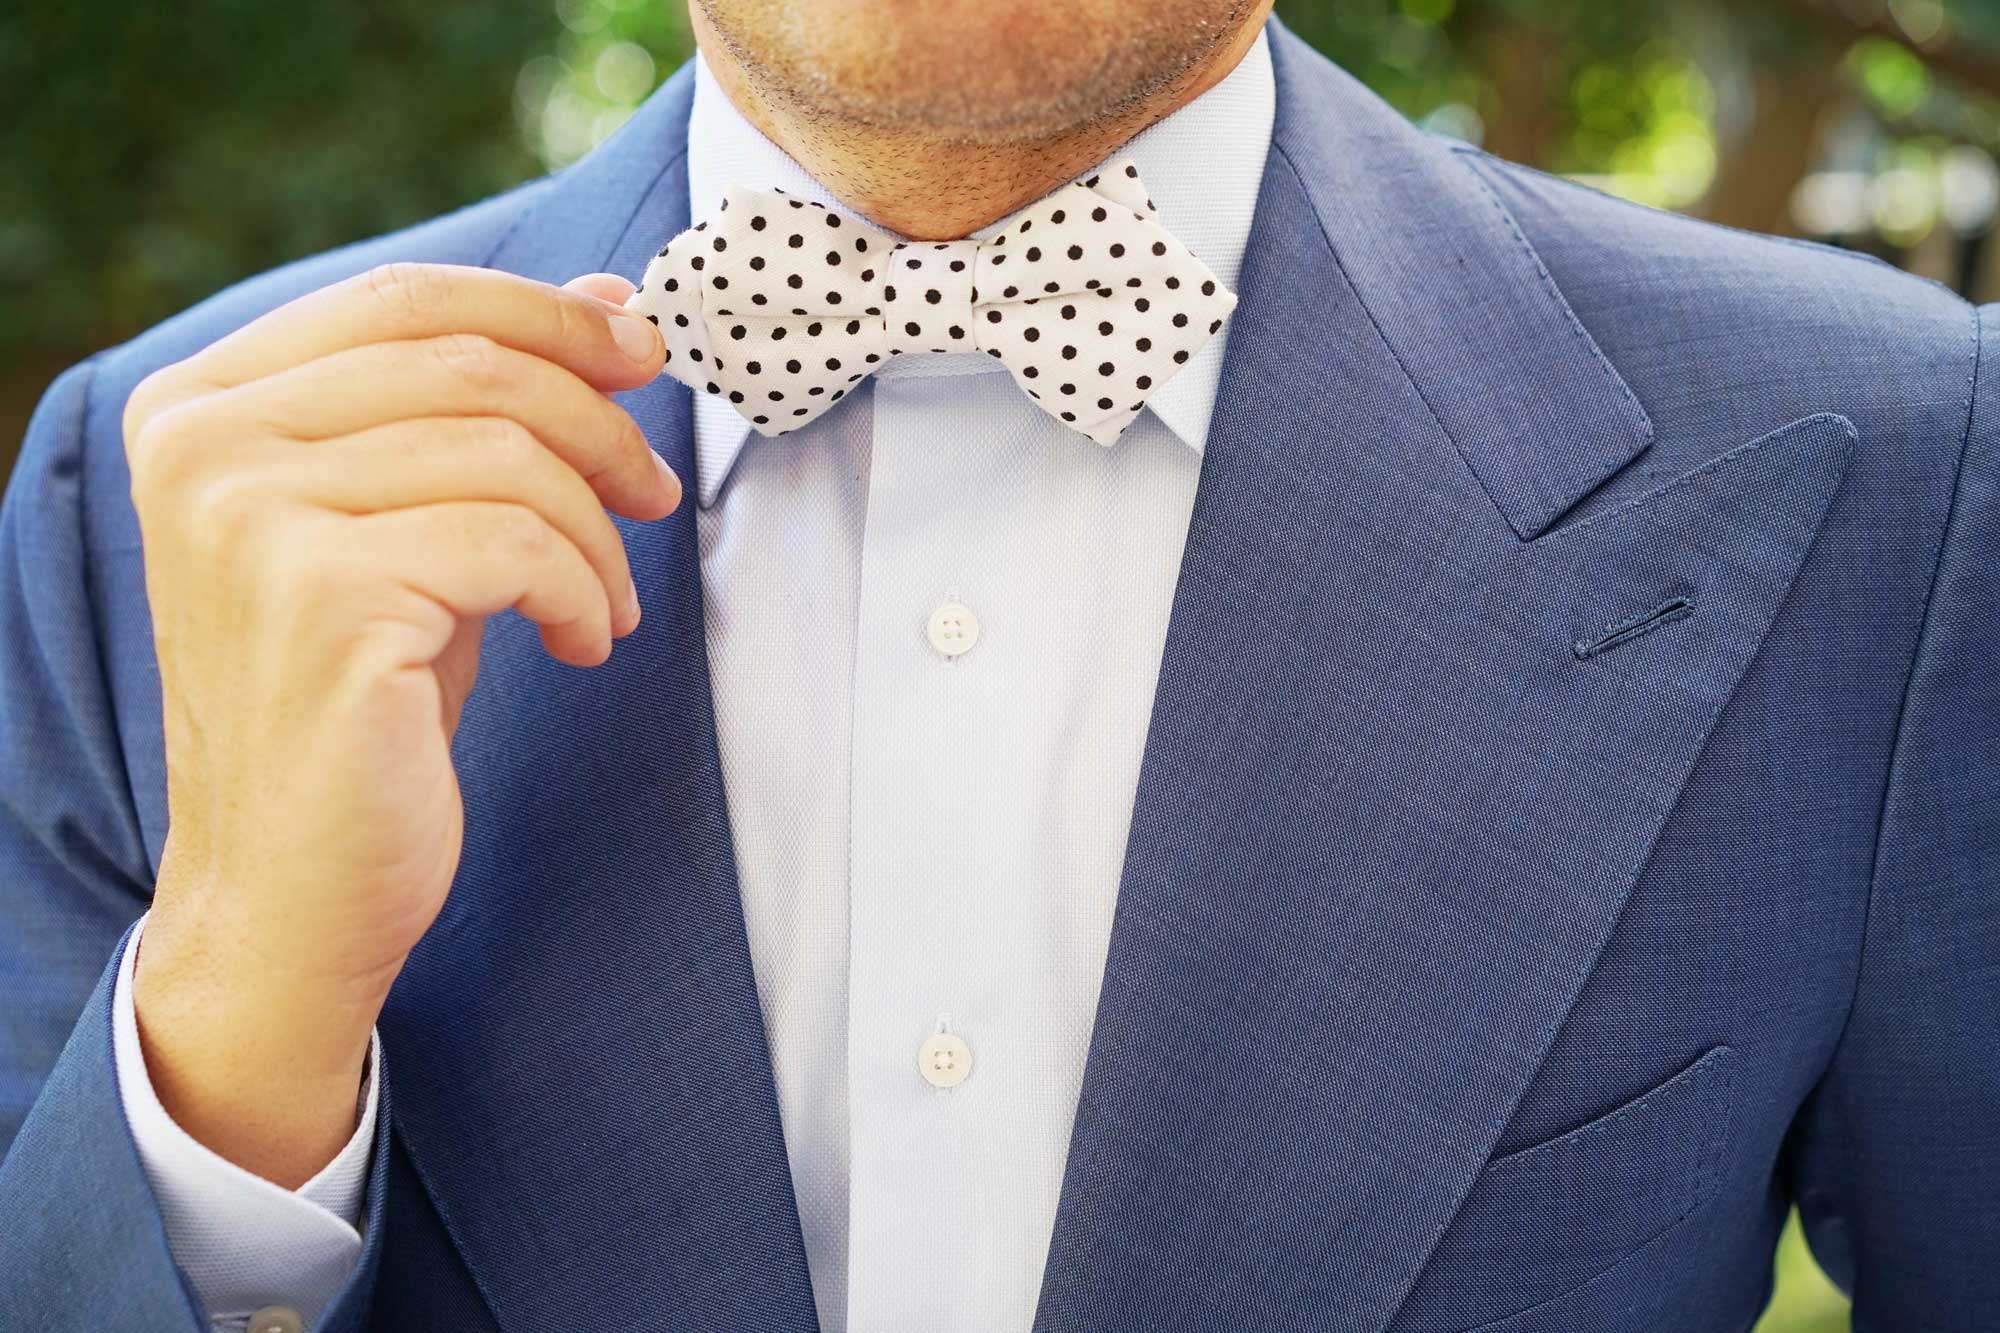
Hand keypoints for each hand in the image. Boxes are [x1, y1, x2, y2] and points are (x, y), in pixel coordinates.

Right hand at [122, 263, 675, 1186]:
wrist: (292, 887)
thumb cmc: (361, 704)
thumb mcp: (406, 527)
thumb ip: (471, 411)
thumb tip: (605, 299)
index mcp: (203, 406)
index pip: (401, 298)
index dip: (544, 312)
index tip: (639, 348)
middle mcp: (204, 445)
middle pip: (468, 363)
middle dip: (599, 420)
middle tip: (656, 487)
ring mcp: (250, 517)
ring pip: (508, 452)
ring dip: (597, 530)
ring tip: (609, 600)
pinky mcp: (321, 598)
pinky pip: (517, 542)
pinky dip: (583, 589)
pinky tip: (586, 642)